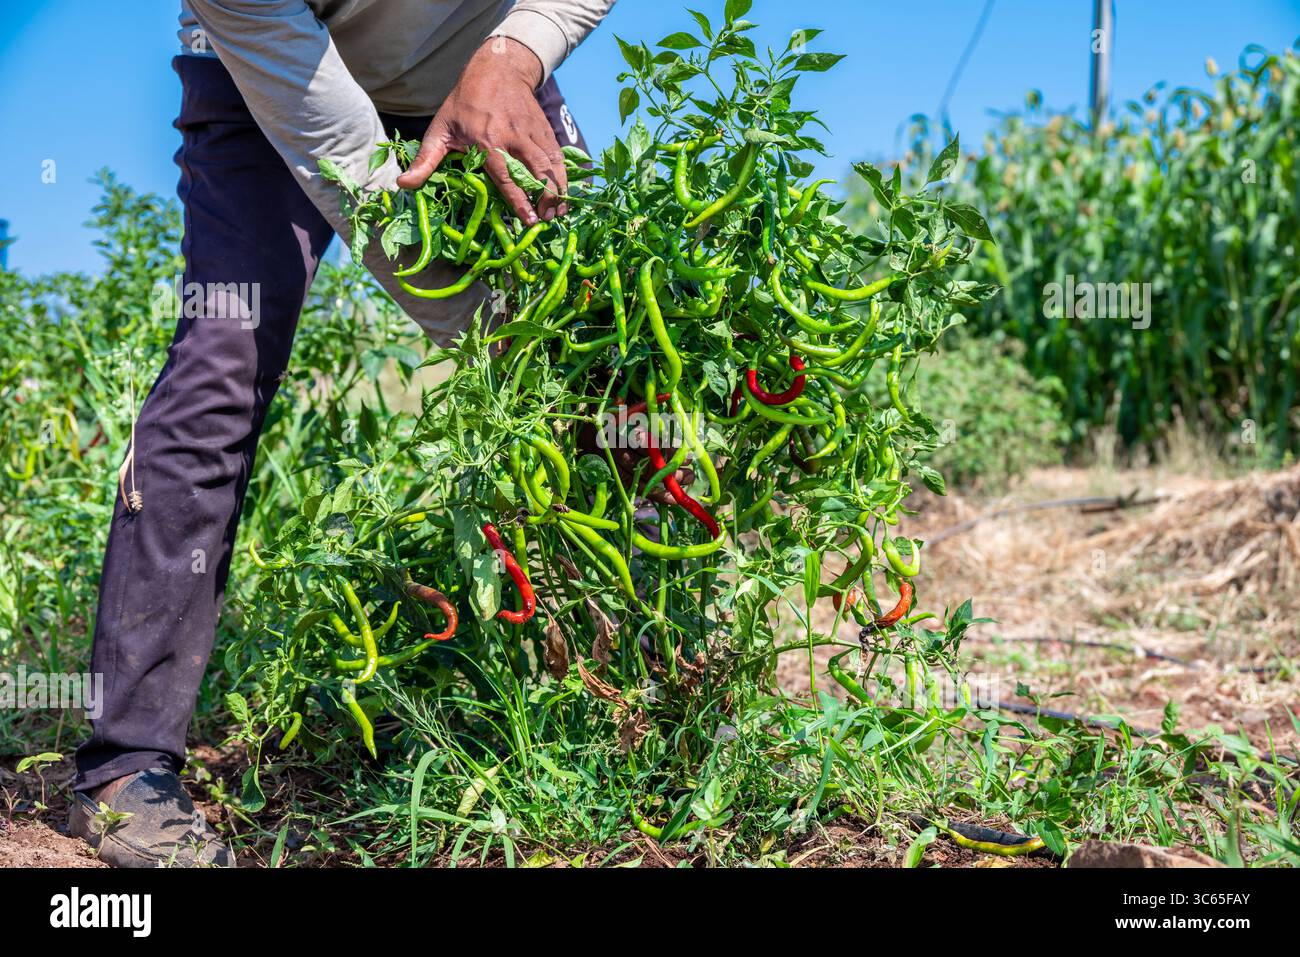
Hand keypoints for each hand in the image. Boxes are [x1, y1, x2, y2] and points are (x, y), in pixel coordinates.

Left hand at [396, 36, 567, 224]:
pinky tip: (563, 192)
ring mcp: (531, 133)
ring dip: (558, 190)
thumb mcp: (440, 129)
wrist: (497, 69)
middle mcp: (512, 138)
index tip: (528, 220)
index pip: (506, 176)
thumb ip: (425, 160)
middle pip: (536, 172)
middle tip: (547, 219)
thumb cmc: (464, 103)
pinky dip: (563, 176)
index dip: (519, 200)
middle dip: (545, 198)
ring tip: (558, 211)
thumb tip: (403, 184)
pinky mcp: (544, 130)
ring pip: (551, 165)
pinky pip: (558, 156)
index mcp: (486, 141)